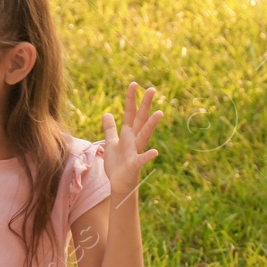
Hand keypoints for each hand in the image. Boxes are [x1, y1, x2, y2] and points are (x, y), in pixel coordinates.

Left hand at [101, 82, 161, 200]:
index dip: (131, 99)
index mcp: (128, 134)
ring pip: (144, 135)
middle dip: (145, 105)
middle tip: (152, 89)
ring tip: (160, 113)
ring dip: (151, 124)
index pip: (130, 113)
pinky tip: (155, 152)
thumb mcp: (110, 143)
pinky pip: (142, 159)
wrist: (119, 183)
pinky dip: (148, 156)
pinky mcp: (135, 164)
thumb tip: (107, 113)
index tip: (133, 84)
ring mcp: (136, 151)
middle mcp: (134, 140)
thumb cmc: (117, 164)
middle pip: (140, 119)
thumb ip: (110, 129)